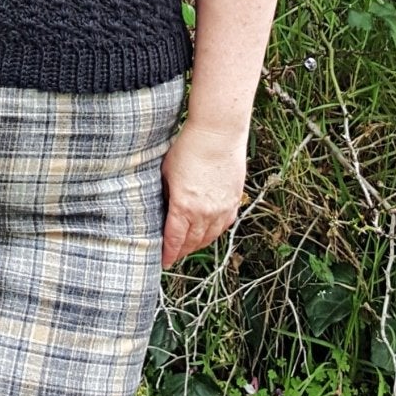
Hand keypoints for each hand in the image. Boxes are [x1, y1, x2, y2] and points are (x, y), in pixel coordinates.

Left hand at [160, 122, 246, 267]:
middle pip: (192, 242)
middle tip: (173, 255)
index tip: (163, 262)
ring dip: (198, 244)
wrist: (218, 133)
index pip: (174, 240)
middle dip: (181, 251)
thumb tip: (160, 209)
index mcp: (184, 207)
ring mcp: (222, 208)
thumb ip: (164, 195)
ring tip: (188, 246)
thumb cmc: (188, 148)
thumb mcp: (166, 173)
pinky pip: (224, 225)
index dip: (168, 254)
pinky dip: (214, 232)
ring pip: (209, 237)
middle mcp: (205, 213)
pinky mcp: (234, 201)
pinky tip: (207, 232)